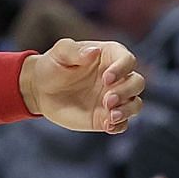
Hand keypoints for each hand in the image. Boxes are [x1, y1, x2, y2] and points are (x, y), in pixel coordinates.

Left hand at [21, 38, 145, 134]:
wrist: (41, 89)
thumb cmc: (53, 65)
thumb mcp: (60, 53)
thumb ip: (76, 51)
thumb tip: (94, 52)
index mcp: (110, 57)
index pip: (128, 60)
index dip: (122, 69)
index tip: (107, 78)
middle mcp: (117, 78)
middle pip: (137, 83)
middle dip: (126, 92)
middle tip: (107, 100)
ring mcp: (113, 99)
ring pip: (135, 104)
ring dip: (127, 110)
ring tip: (111, 116)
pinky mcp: (106, 117)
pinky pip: (122, 123)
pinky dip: (119, 126)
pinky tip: (108, 126)